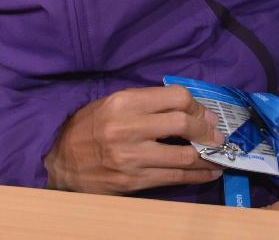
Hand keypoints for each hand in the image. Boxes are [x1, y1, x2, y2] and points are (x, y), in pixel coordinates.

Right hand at [44, 85, 225, 193]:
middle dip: (206, 129)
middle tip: (216, 134)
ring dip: (208, 156)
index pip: (175, 97)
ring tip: (217, 155)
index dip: (196, 106)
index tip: (205, 113)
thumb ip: (146, 103)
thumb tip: (186, 108)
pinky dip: (197, 175)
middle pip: (183, 123)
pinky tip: (208, 172)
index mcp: (125, 101)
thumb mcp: (113, 103)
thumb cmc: (90, 127)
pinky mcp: (134, 180)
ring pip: (183, 155)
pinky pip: (174, 178)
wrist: (61, 161)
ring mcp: (132, 156)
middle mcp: (130, 127)